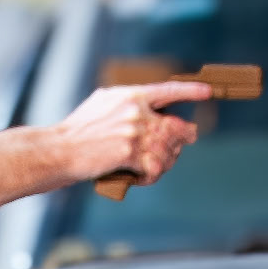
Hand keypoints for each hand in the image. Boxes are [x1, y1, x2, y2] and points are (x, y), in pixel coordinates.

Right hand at [56, 79, 211, 187]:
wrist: (59, 149)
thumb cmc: (75, 131)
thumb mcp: (101, 103)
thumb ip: (125, 102)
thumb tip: (143, 105)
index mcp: (131, 95)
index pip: (168, 91)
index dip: (191, 92)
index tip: (208, 92)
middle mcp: (136, 111)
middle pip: (174, 126)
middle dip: (183, 138)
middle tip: (185, 144)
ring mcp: (134, 132)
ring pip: (167, 149)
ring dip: (166, 161)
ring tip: (158, 166)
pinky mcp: (129, 153)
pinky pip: (153, 167)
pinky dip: (150, 176)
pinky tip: (142, 177)